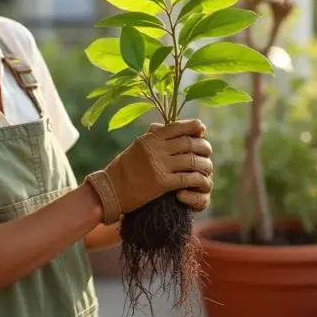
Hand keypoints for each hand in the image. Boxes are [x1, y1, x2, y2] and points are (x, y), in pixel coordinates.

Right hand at [84, 119, 212, 224]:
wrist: (110, 190)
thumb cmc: (122, 169)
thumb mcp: (136, 147)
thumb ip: (152, 138)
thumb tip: (164, 128)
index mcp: (150, 138)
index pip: (177, 126)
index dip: (194, 127)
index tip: (201, 130)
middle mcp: (156, 149)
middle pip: (189, 143)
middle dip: (203, 146)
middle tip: (207, 151)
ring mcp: (159, 165)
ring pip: (192, 160)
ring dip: (204, 164)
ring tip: (206, 168)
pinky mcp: (162, 183)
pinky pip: (188, 178)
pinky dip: (198, 179)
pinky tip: (200, 181)